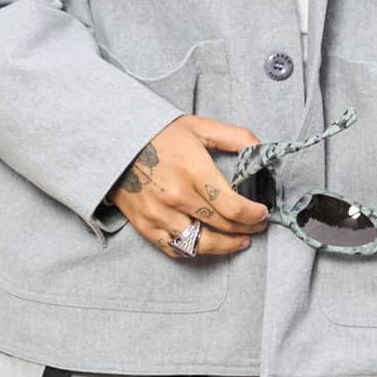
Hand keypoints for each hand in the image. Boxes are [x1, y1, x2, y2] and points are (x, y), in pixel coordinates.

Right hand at [107, 116, 269, 257]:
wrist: (113, 144)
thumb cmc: (158, 134)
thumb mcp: (199, 126)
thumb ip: (235, 137)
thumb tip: (263, 149)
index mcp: (193, 171)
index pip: (233, 207)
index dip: (254, 215)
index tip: (263, 213)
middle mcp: (177, 197)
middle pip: (222, 226)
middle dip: (247, 227)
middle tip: (258, 224)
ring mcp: (160, 215)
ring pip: (202, 244)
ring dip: (227, 246)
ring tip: (240, 241)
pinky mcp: (146, 226)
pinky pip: (176, 249)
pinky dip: (197, 250)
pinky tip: (210, 244)